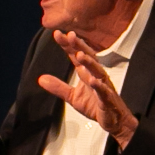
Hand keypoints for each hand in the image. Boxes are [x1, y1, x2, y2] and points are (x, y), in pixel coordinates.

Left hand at [37, 32, 137, 147]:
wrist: (113, 120)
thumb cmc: (95, 105)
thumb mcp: (72, 96)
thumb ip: (58, 87)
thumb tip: (40, 78)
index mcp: (86, 73)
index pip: (76, 56)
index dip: (67, 45)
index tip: (57, 34)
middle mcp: (96, 76)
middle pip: (88, 57)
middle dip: (79, 46)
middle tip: (70, 35)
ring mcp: (103, 86)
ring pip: (97, 71)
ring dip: (89, 63)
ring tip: (79, 55)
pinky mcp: (107, 99)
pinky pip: (104, 91)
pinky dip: (99, 86)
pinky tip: (93, 81)